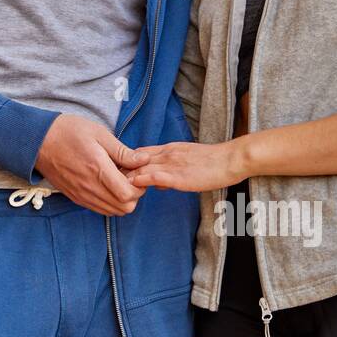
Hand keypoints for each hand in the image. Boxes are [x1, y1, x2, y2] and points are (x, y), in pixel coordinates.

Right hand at [33, 115, 146, 215]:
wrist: (38, 141)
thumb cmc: (69, 132)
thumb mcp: (99, 133)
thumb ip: (122, 151)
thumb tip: (144, 160)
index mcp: (97, 169)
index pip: (128, 194)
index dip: (139, 187)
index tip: (136, 172)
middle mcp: (90, 187)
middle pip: (124, 207)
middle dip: (133, 194)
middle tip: (129, 176)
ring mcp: (81, 195)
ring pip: (113, 211)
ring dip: (121, 200)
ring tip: (117, 180)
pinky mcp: (75, 198)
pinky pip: (99, 209)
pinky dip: (109, 202)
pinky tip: (106, 184)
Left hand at [124, 141, 243, 192]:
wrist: (230, 159)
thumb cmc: (213, 162)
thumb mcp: (187, 161)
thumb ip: (169, 170)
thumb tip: (155, 182)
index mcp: (168, 148)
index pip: (138, 153)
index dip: (125, 163)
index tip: (114, 172)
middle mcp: (166, 153)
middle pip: (134, 159)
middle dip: (120, 170)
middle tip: (106, 181)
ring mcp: (171, 163)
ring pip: (140, 167)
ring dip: (126, 177)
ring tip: (114, 187)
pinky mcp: (178, 175)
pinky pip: (153, 176)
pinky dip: (141, 181)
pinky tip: (133, 188)